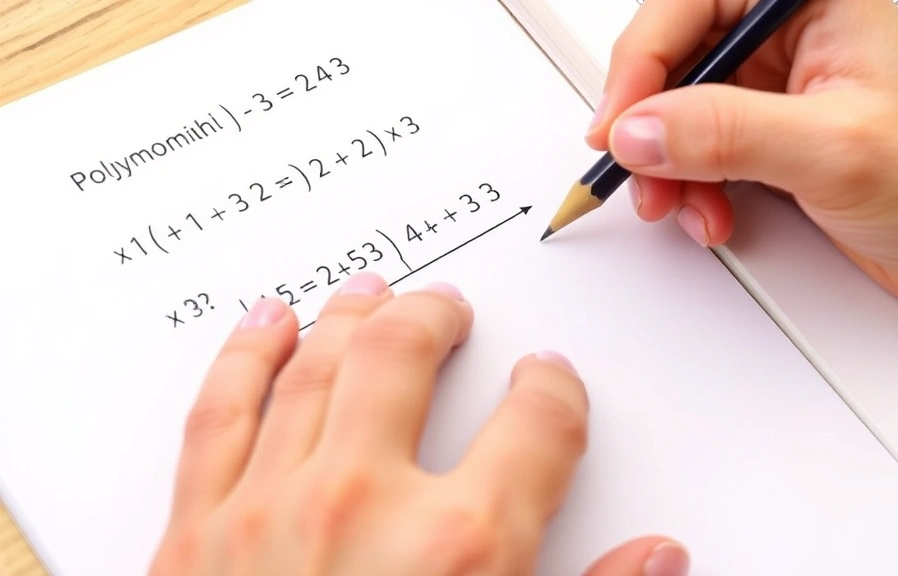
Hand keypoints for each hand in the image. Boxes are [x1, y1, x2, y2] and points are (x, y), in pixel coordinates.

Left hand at [148, 272, 689, 575]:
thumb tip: (658, 558)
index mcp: (463, 550)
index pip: (536, 422)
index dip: (553, 391)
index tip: (550, 383)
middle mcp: (365, 507)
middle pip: (407, 357)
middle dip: (436, 318)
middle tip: (447, 307)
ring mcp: (271, 510)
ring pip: (316, 368)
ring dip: (348, 319)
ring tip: (369, 293)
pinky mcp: (194, 536)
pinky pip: (221, 415)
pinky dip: (245, 358)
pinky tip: (265, 326)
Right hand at [588, 0, 897, 335]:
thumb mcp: (834, 148)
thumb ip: (727, 132)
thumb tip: (640, 129)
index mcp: (813, 1)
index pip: (691, 6)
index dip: (643, 61)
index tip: (620, 122)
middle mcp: (789, 39)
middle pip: (674, 58)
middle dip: (649, 122)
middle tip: (636, 166)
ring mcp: (775, 93)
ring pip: (677, 112)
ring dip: (666, 166)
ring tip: (683, 204)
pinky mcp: (768, 142)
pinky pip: (697, 153)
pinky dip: (690, 189)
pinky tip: (712, 214)